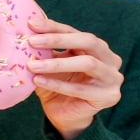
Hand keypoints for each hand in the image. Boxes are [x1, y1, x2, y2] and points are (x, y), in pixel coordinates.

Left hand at [26, 17, 122, 139]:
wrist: (64, 116)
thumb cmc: (57, 85)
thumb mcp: (51, 64)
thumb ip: (45, 49)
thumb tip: (26, 28)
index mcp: (97, 47)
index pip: (75, 32)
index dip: (53, 27)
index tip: (31, 24)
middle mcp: (110, 59)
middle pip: (88, 41)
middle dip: (58, 39)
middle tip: (32, 42)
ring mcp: (113, 78)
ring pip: (88, 63)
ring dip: (57, 64)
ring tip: (32, 65)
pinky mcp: (109, 96)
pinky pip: (81, 89)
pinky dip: (57, 84)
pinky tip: (38, 81)